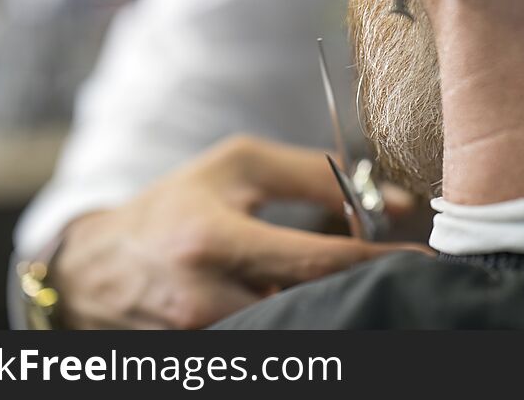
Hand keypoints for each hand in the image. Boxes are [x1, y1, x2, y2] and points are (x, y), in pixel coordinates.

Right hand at [50, 136, 426, 328]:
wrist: (98, 266)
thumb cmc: (176, 205)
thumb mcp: (237, 167)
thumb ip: (313, 176)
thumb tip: (390, 202)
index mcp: (212, 239)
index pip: (316, 261)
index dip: (377, 261)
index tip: (426, 259)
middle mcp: (204, 298)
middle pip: (312, 307)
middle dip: (359, 291)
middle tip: (397, 276)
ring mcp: (201, 338)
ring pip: (293, 330)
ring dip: (326, 308)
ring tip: (342, 285)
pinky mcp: (200, 356)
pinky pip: (267, 342)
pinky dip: (293, 323)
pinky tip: (301, 303)